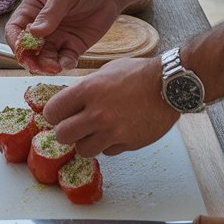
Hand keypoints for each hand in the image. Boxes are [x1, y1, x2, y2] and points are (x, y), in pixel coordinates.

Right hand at [4, 0, 121, 74]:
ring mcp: (57, 37)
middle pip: (29, 48)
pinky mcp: (73, 46)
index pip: (15, 29)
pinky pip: (65, 60)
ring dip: (47, 65)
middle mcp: (41, 26)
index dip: (15, 41)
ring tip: (55, 67)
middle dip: (31, 59)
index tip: (21, 51)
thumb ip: (49, 13)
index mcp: (32, 10)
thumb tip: (34, 32)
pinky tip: (69, 62)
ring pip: (45, 58)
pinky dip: (65, 64)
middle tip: (38, 66)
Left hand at [43, 56, 176, 156]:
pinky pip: (107, 152)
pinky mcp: (128, 143)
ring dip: (86, 142)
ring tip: (94, 131)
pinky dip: (108, 145)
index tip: (57, 115)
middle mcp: (98, 113)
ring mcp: (113, 131)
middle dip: (64, 132)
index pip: (53, 111)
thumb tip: (69, 101)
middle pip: (62, 136)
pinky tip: (116, 132)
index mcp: (88, 90)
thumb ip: (85, 87)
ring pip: (83, 150)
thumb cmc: (137, 74)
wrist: (170, 85)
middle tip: (71, 127)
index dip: (53, 114)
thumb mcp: (105, 71)